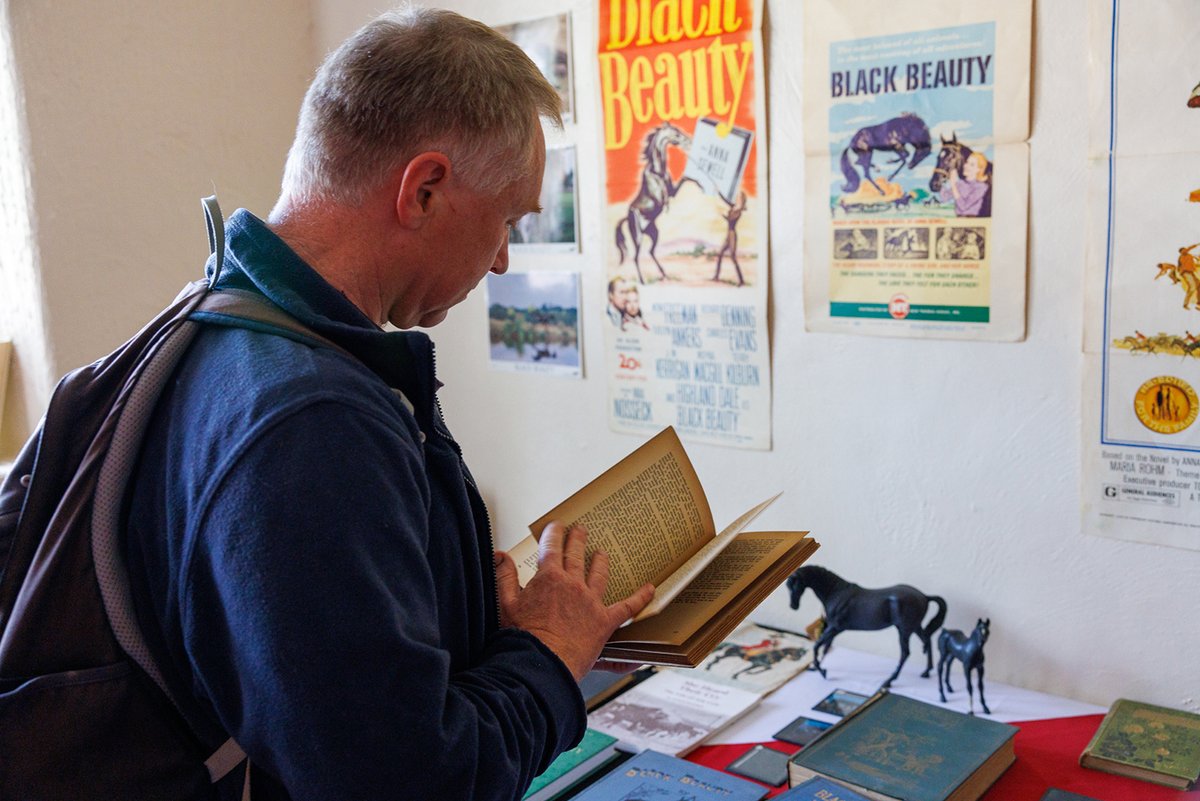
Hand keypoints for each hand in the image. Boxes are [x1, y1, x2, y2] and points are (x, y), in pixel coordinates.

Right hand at [495, 522, 654, 680]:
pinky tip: (650, 589)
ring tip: (602, 553)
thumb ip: (505, 576)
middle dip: (577, 539)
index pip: (551, 546)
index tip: (555, 526)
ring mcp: (591, 601)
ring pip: (599, 573)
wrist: (543, 664)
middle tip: (580, 529)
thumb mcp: (506, 604)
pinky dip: (640, 597)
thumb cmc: (523, 638)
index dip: (553, 533)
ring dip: (600, 561)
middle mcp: (572, 584)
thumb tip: (500, 554)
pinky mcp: (605, 621)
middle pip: (576, 554)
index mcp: (549, 578)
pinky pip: (627, 606)